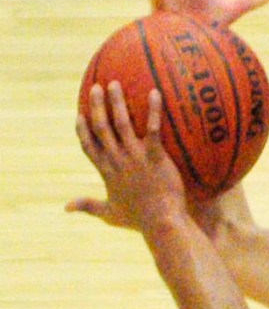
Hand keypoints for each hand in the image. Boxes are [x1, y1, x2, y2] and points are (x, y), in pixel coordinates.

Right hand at [66, 82, 186, 232]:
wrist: (162, 224)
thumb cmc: (139, 220)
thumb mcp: (110, 215)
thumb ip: (88, 206)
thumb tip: (65, 208)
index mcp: (106, 172)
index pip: (88, 147)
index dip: (83, 130)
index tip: (79, 115)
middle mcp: (117, 161)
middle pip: (101, 128)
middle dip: (96, 106)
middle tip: (97, 87)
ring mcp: (135, 158)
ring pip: (121, 123)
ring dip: (116, 102)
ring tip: (115, 84)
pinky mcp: (155, 157)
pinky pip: (153, 129)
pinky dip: (153, 110)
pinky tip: (154, 93)